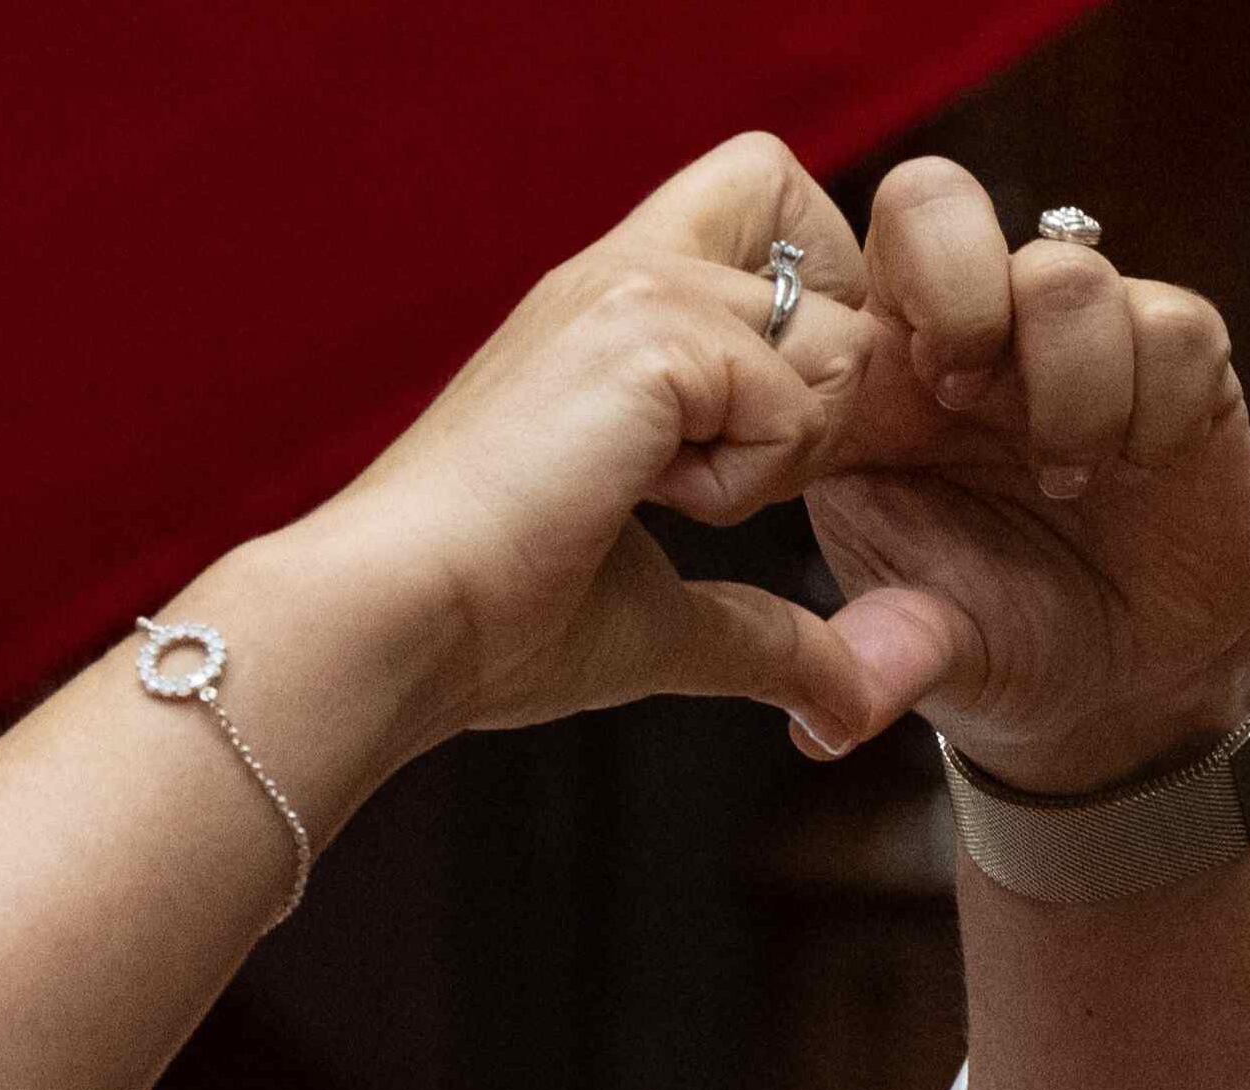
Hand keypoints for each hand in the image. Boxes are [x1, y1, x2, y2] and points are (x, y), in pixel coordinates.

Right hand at [295, 137, 1249, 794]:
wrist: (391, 623)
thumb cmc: (485, 626)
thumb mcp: (659, 617)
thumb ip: (769, 632)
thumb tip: (858, 708)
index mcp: (614, 311)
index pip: (782, 221)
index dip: (821, 318)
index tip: (766, 449)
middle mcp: (627, 269)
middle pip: (834, 268)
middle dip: (833, 393)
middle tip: (730, 496)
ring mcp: (637, 287)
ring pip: (833, 339)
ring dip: (784, 445)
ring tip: (662, 503)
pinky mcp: (649, 335)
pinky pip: (792, 398)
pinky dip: (746, 477)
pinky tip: (641, 503)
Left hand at [805, 158, 1249, 792]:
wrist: (1112, 686)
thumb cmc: (985, 641)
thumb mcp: (916, 651)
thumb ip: (873, 656)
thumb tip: (819, 727)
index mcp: (868, 386)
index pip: (824, 265)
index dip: (841, 317)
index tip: (866, 418)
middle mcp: (965, 341)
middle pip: (934, 198)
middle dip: (951, 286)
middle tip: (958, 397)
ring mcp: (1071, 345)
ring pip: (1065, 271)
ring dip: (1062, 382)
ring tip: (1062, 479)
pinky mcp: (1180, 364)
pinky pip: (1175, 324)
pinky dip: (1152, 406)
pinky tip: (1134, 473)